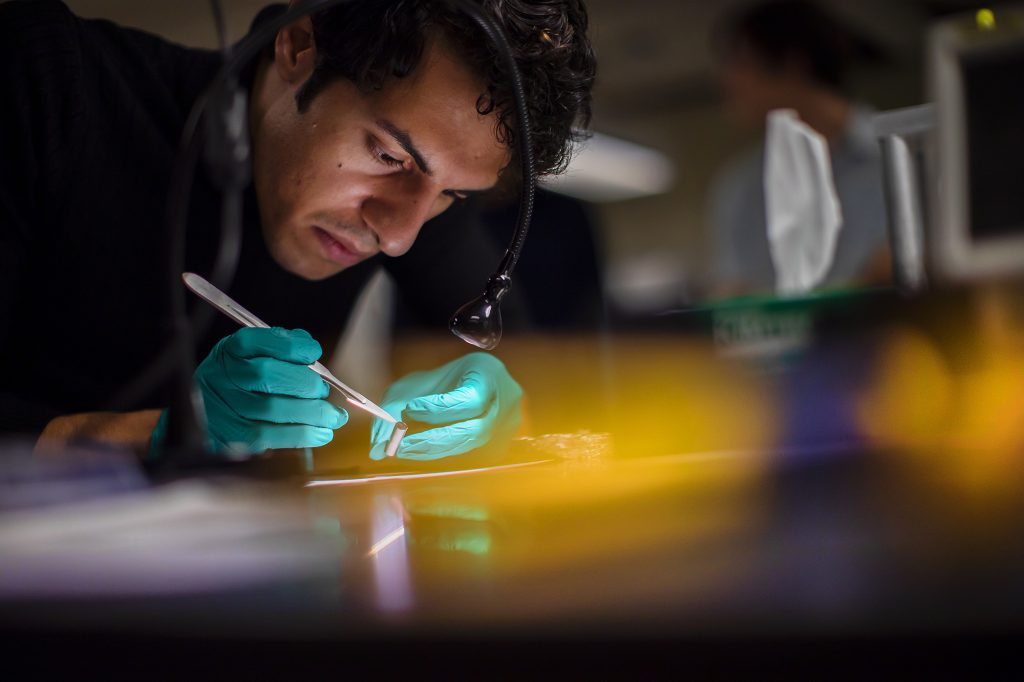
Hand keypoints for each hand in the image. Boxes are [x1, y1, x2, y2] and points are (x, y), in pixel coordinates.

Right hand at [153, 327, 347, 456]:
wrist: (204, 418)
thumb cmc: (239, 383)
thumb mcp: (252, 356)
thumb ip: (280, 348)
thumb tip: (311, 350)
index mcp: (232, 350)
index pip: (264, 342)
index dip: (296, 347)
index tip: (314, 353)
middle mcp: (224, 376)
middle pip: (267, 375)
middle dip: (306, 383)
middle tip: (322, 391)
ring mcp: (226, 408)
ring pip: (273, 408)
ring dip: (313, 413)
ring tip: (333, 417)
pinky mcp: (233, 437)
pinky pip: (272, 436)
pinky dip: (303, 435)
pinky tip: (321, 434)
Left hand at [369, 352, 521, 460]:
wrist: (465, 382)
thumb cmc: (440, 380)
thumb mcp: (415, 385)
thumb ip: (393, 408)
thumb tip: (378, 449)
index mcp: (490, 374)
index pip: (470, 400)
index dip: (439, 409)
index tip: (410, 409)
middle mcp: (506, 402)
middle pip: (474, 430)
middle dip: (434, 440)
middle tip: (401, 446)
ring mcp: (508, 426)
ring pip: (472, 446)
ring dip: (436, 451)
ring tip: (406, 449)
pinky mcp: (501, 444)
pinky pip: (473, 454)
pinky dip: (445, 454)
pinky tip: (423, 452)